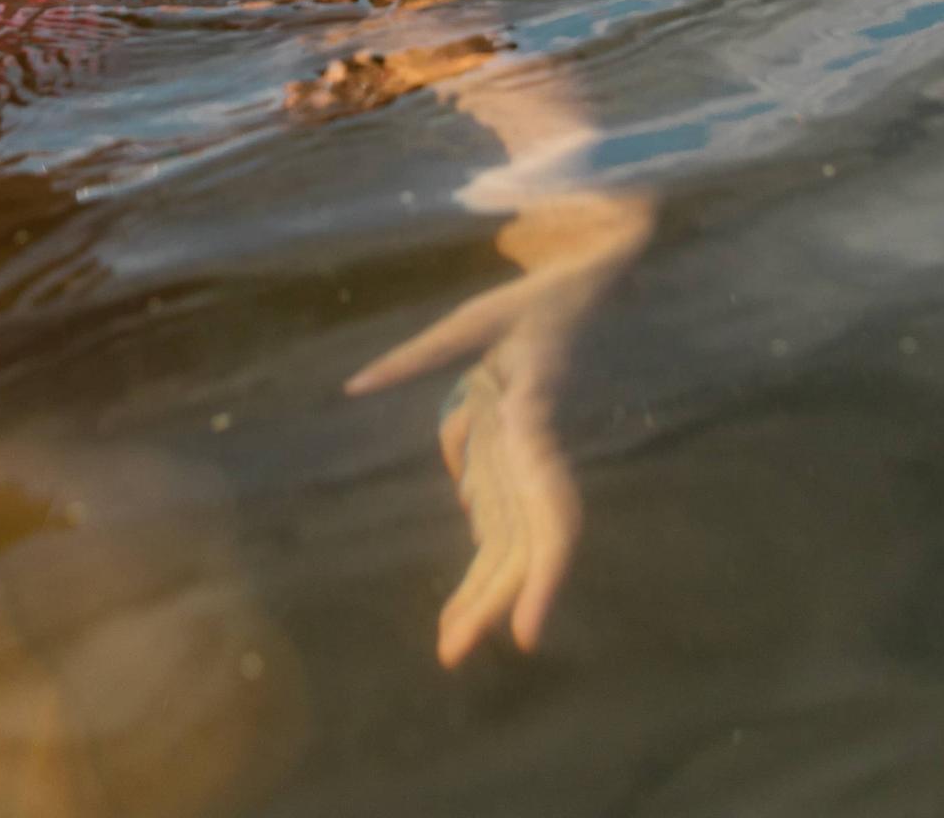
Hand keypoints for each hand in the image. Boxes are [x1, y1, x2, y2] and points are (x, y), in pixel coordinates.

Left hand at [344, 188, 648, 663]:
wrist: (589, 289)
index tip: (524, 636)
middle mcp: (543, 451)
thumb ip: (416, 355)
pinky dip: (485, 562)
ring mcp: (536, 461)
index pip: (549, 509)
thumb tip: (354, 385)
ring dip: (486, 592)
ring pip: (517, 541)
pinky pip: (507, 521)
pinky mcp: (524, 462)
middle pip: (528, 543)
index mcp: (538, 418)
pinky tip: (464, 601)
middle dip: (496, 601)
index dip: (544, 576)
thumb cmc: (534, 302)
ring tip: (448, 642)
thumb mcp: (473, 318)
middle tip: (450, 654)